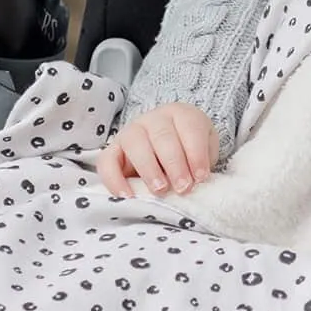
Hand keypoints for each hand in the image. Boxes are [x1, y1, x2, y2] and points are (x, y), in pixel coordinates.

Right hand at [95, 102, 218, 199]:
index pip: (190, 128)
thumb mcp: (203, 153)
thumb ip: (201, 164)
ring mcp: (131, 131)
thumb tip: (197, 183)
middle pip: (163, 136)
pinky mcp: (113, 150)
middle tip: (183, 187)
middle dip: (174, 164)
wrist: (168, 152)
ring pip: (135, 145)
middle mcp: (154, 118)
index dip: (196, 153)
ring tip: (160, 190)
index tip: (201, 177)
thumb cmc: (189, 153)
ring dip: (149, 169)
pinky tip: (128, 195)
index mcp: (181, 114)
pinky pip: (107, 162)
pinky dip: (115, 179)